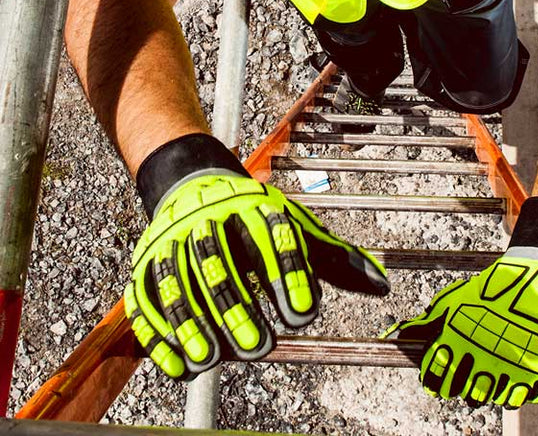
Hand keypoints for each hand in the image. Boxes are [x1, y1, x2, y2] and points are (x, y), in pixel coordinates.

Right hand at [125, 169, 388, 378]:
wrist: (193, 182)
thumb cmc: (253, 217)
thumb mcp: (294, 227)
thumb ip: (333, 260)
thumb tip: (381, 286)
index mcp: (252, 207)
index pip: (271, 238)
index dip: (288, 273)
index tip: (303, 313)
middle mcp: (209, 218)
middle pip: (219, 261)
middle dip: (236, 305)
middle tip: (259, 346)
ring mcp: (173, 240)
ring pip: (177, 280)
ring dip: (192, 321)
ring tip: (213, 357)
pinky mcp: (146, 263)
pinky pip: (144, 298)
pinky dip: (159, 334)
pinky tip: (181, 366)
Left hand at [383, 251, 537, 408]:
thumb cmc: (494, 290)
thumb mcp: (455, 301)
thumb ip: (427, 322)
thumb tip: (397, 334)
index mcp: (459, 343)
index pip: (436, 380)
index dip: (437, 379)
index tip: (440, 376)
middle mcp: (483, 361)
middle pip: (466, 394)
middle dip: (465, 382)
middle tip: (471, 366)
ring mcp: (513, 372)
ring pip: (492, 398)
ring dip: (490, 386)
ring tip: (494, 365)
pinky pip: (522, 398)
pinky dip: (517, 389)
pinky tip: (515, 371)